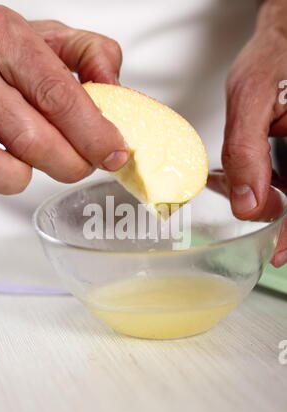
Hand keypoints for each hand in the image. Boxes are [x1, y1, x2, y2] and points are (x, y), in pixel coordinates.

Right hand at [0, 5, 128, 194]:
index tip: (114, 152)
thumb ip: (89, 53)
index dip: (93, 134)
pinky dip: (14, 177)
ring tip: (55, 154)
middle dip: (76, 162)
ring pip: (16, 160)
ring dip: (48, 169)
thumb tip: (114, 87)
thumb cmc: (0, 49)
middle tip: (89, 161)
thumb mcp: (45, 36)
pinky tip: (20, 159)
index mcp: (6, 38)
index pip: (59, 96)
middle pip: (38, 138)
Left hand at [219, 0, 286, 266]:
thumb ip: (245, 151)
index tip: (279, 255)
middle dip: (272, 209)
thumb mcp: (250, 95)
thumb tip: (246, 205)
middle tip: (244, 197)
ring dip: (264, 195)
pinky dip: (264, 182)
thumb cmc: (278, 54)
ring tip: (233, 179)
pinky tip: (242, 172)